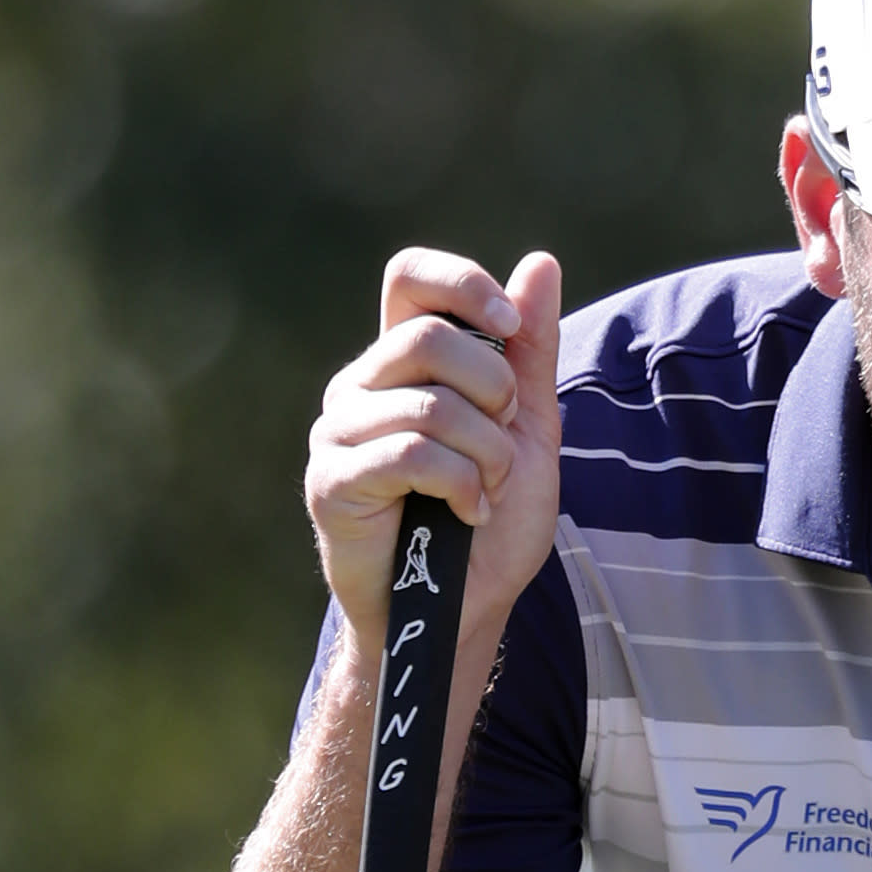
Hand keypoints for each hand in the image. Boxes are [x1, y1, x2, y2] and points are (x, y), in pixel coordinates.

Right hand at [304, 248, 563, 647]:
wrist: (465, 608)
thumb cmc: (490, 521)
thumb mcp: (528, 428)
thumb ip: (530, 351)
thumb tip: (541, 262)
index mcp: (404, 361)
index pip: (412, 276)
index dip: (464, 286)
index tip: (512, 327)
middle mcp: (362, 385)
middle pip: (430, 336)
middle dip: (494, 392)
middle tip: (504, 447)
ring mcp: (339, 431)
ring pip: (429, 404)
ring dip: (486, 457)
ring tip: (486, 495)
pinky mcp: (331, 481)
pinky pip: (409, 454)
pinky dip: (460, 487)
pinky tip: (466, 515)